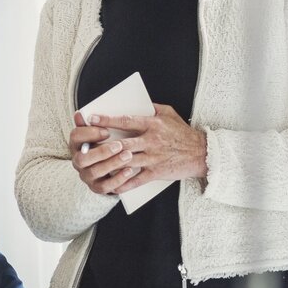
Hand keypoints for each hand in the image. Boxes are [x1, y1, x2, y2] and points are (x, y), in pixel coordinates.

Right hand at [69, 113, 139, 196]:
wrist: (107, 168)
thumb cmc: (103, 144)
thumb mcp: (98, 133)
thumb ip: (91, 124)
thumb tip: (80, 114)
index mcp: (76, 145)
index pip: (75, 137)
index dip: (89, 133)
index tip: (107, 131)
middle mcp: (78, 161)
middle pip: (82, 158)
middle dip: (101, 151)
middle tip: (119, 145)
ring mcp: (86, 176)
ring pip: (94, 172)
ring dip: (112, 164)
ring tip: (128, 155)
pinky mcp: (97, 188)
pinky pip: (105, 187)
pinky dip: (118, 180)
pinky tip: (129, 171)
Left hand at [85, 104, 207, 194]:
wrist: (200, 153)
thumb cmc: (183, 132)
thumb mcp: (169, 113)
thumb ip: (152, 108)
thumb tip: (137, 103)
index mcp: (153, 124)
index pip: (126, 121)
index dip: (108, 120)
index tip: (93, 118)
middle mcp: (151, 141)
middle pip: (123, 143)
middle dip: (104, 144)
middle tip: (87, 143)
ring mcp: (153, 158)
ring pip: (127, 161)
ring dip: (110, 164)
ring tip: (95, 165)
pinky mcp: (156, 172)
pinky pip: (136, 179)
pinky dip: (123, 183)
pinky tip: (112, 184)